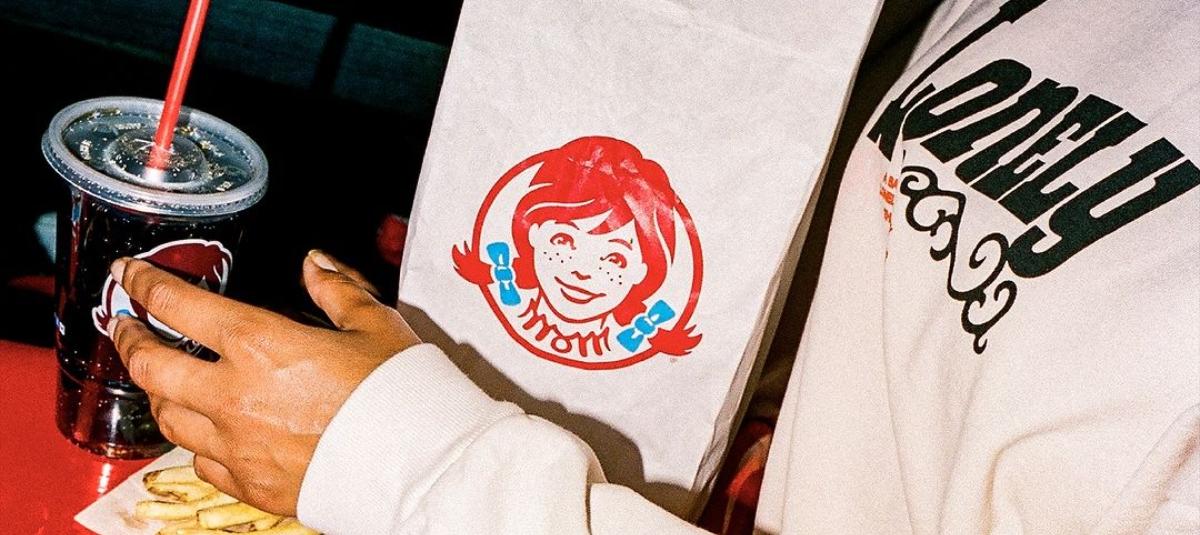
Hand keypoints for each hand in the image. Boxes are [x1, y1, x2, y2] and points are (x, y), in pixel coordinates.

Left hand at [108, 250, 419, 514]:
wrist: (417, 463)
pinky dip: (196, 440)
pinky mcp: (250, 484)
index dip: (144, 284)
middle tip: (126, 326)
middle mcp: (234, 395)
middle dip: (130, 339)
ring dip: (157, 392)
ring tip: (163, 379)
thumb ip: (337, 289)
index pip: (178, 305)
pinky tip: (209, 431)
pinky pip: (201, 461)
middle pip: (151, 366)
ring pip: (167, 417)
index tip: (129, 275)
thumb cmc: (398, 391)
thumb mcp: (374, 322)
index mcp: (260, 344)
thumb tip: (316, 264)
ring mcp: (236, 445)